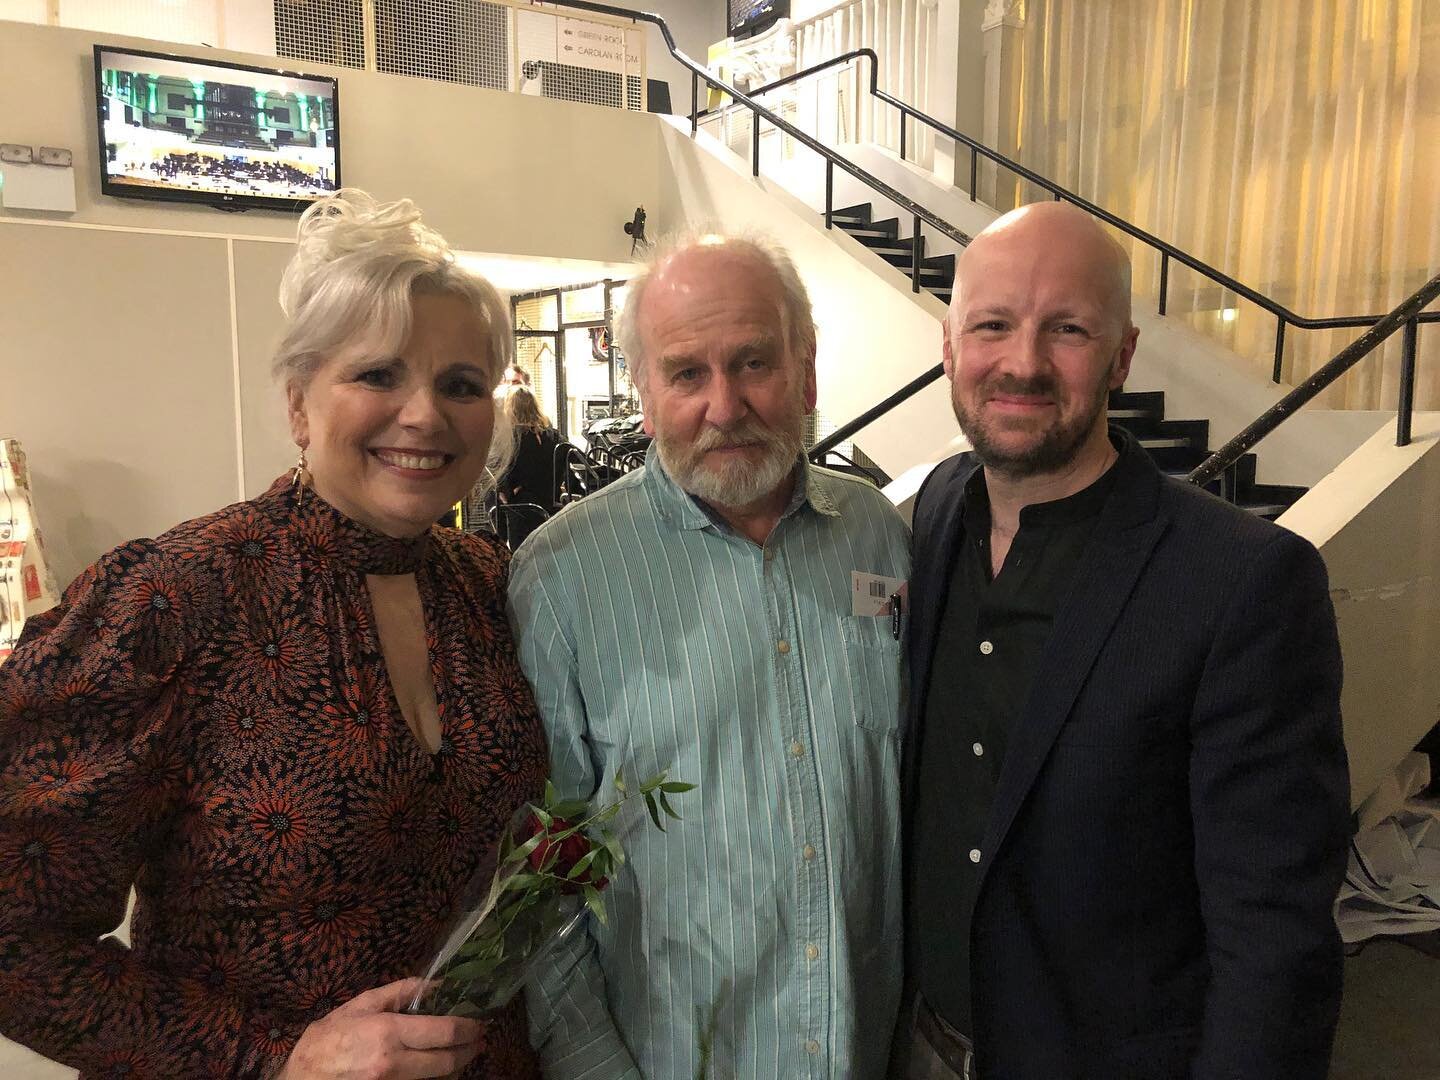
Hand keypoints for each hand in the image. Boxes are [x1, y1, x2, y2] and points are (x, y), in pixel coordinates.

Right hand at [278, 978, 481, 1079]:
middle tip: (481, 1039)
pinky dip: (435, 1077)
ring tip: (466, 1051)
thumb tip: (434, 983)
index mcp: (388, 1032)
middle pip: (447, 1061)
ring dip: (456, 1066)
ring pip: (437, 1078)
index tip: (481, 1022)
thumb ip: (399, 992)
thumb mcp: (360, 1006)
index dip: (469, 1028)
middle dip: (470, 1050)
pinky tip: (440, 1067)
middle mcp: (394, 1062)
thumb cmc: (327, 1039)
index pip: (444, 1032)